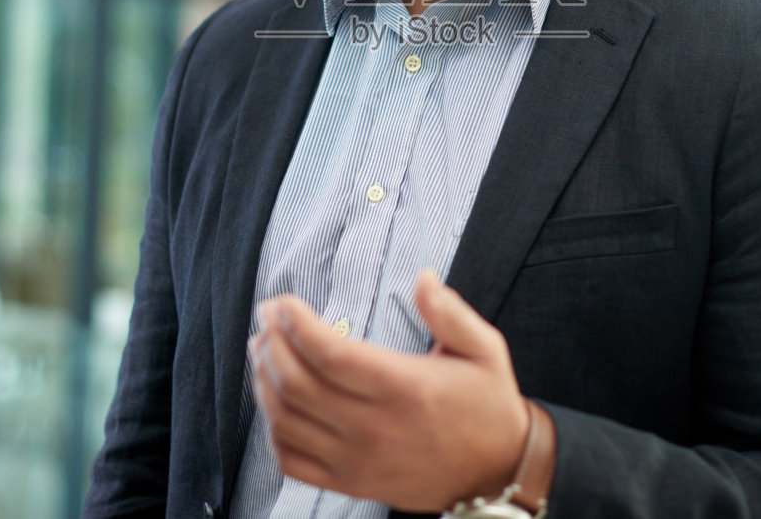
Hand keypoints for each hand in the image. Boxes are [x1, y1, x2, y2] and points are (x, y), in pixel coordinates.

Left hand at [249, 270, 529, 510]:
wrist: (498, 469)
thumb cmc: (487, 404)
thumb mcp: (484, 349)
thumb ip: (450, 311)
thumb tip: (423, 277)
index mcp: (406, 389)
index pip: (331, 355)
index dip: (296, 325)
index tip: (282, 303)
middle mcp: (377, 428)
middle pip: (298, 385)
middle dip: (272, 343)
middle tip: (266, 317)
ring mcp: (359, 461)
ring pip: (287, 422)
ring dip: (264, 381)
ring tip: (262, 349)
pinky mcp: (351, 483)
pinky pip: (292, 461)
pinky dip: (273, 430)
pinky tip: (274, 402)